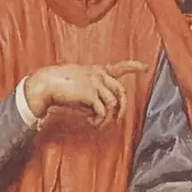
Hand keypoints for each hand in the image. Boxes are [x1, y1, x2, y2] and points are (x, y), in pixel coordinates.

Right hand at [24, 59, 147, 126]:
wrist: (46, 84)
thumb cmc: (59, 86)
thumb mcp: (79, 86)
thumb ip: (92, 95)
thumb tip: (99, 112)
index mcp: (97, 70)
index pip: (120, 66)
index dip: (134, 67)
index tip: (145, 68)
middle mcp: (99, 74)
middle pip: (121, 91)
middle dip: (123, 108)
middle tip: (117, 120)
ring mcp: (95, 83)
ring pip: (114, 103)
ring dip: (108, 118)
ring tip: (98, 124)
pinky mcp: (90, 93)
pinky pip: (103, 111)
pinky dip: (100, 120)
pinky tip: (92, 123)